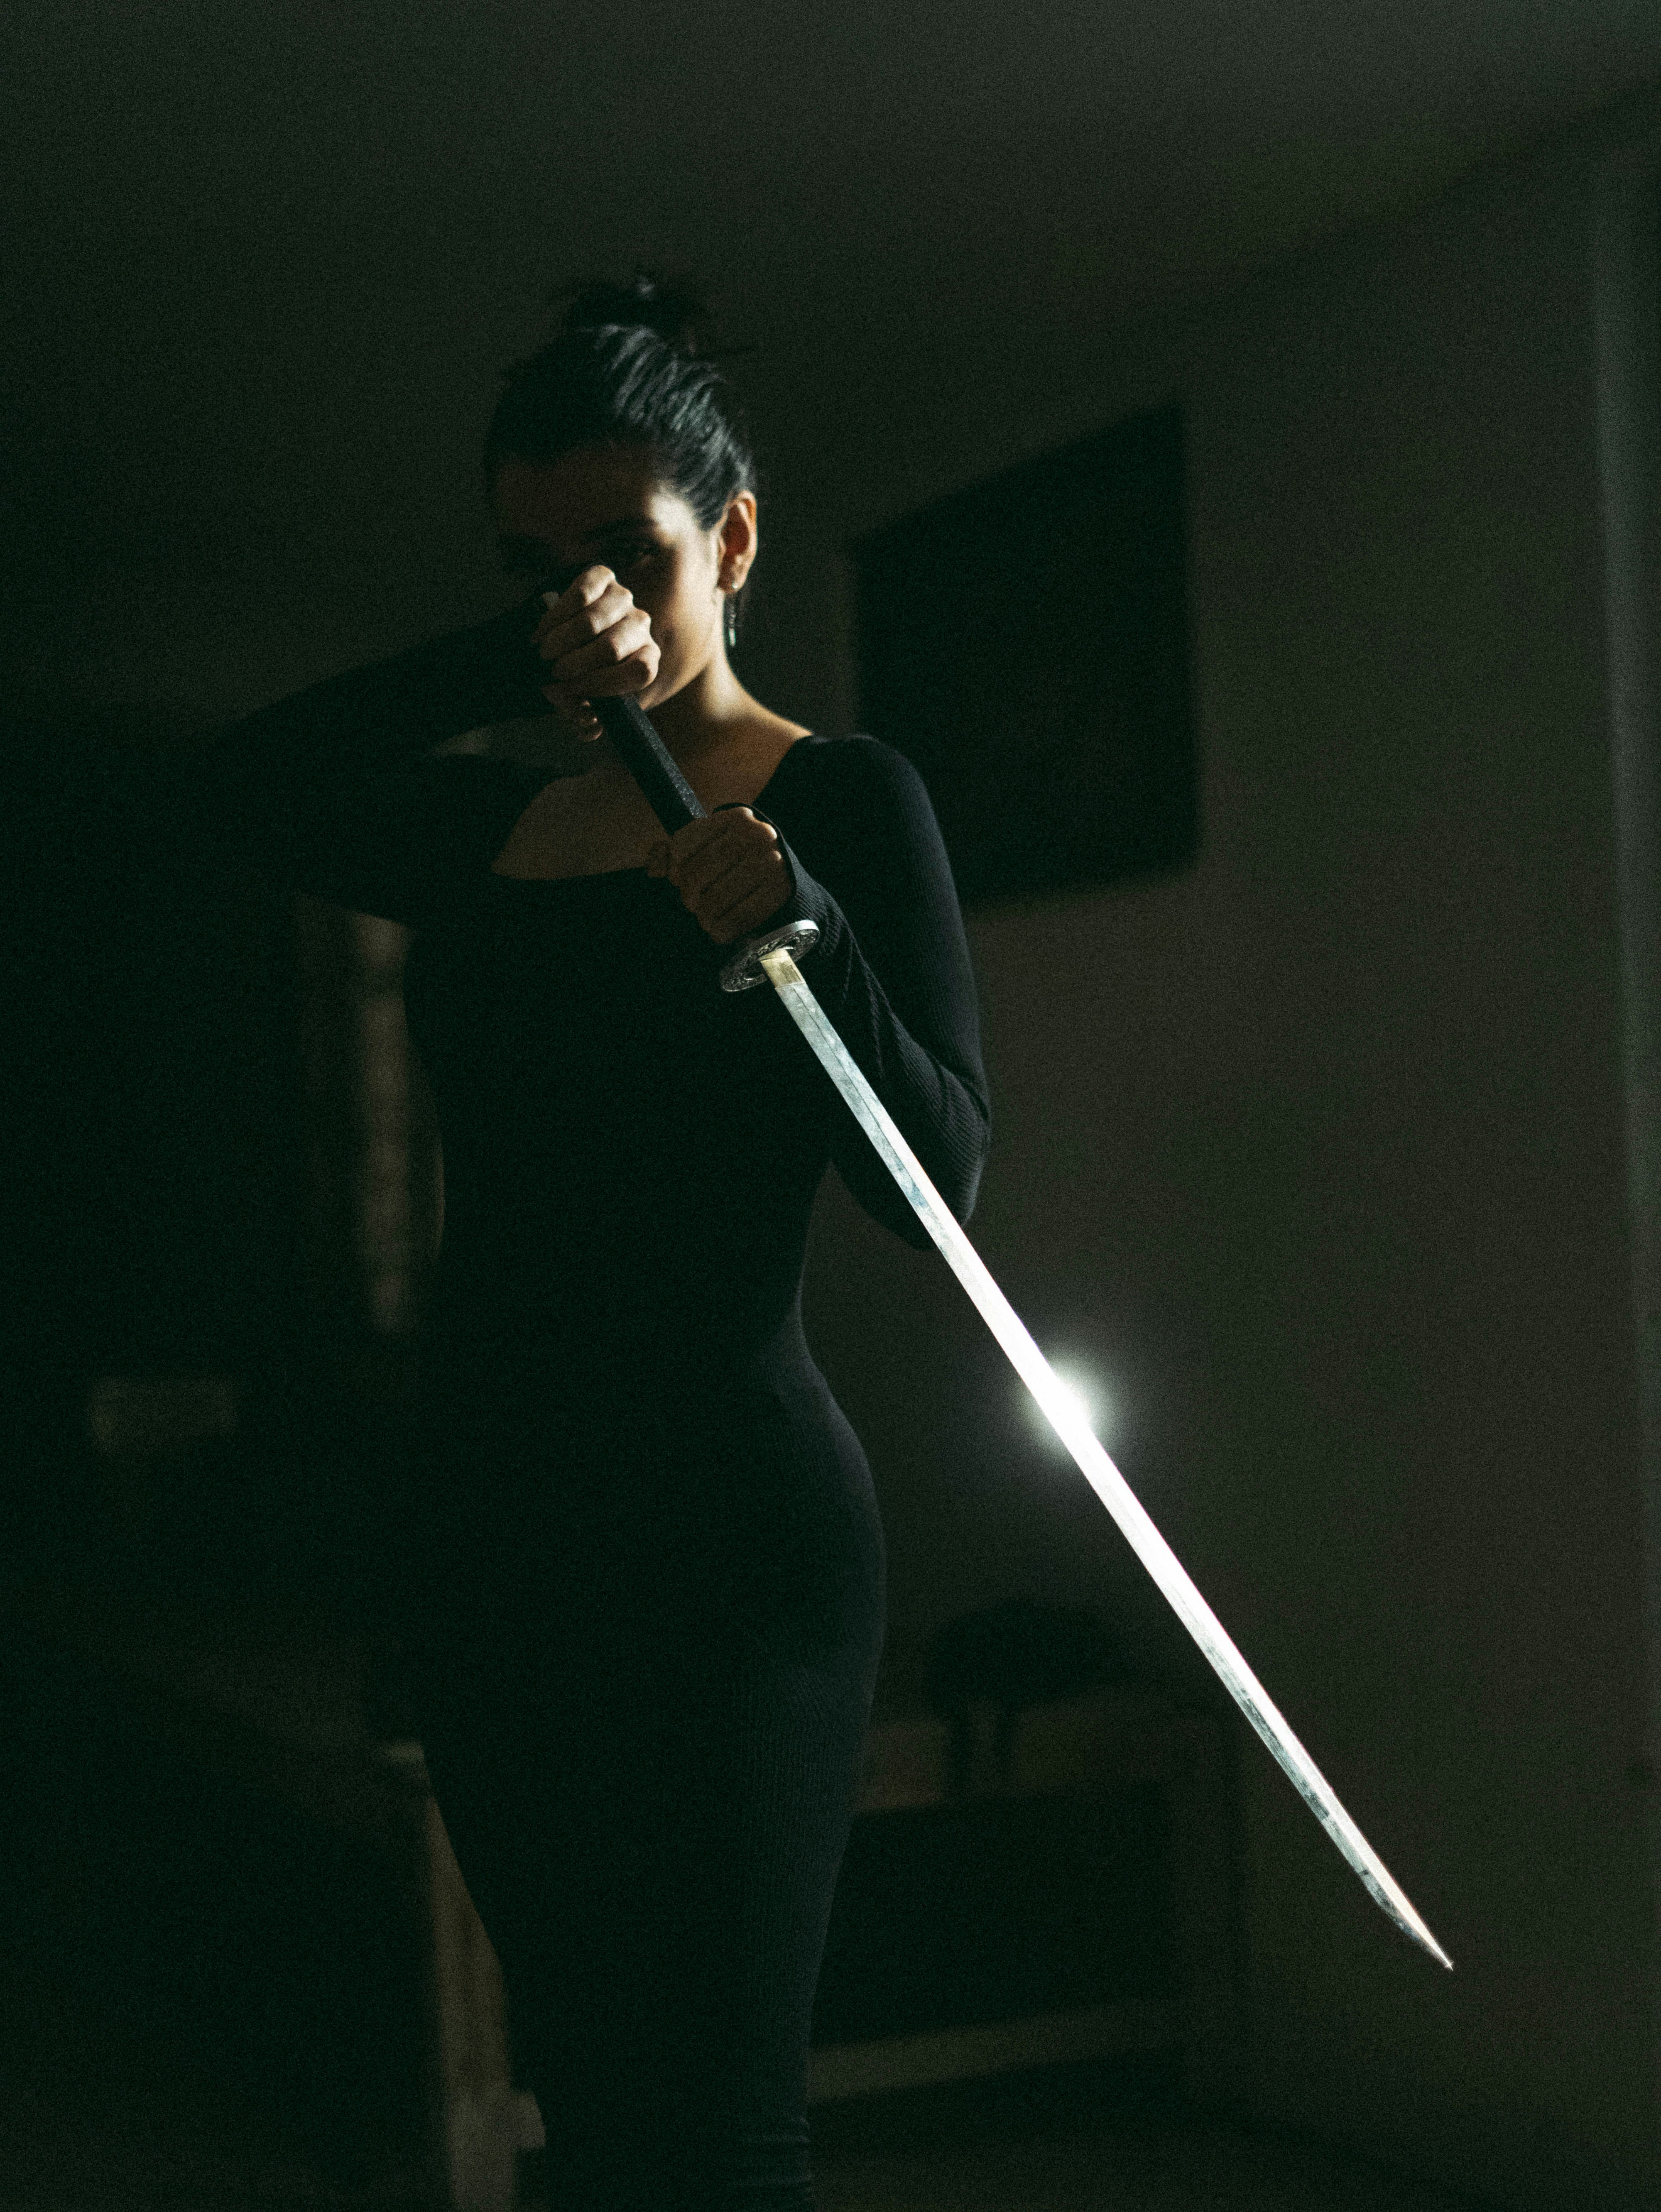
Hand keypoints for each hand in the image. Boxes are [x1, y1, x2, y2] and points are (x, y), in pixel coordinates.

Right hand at [534, 568, 659, 739]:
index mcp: (647, 659)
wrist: (569, 640)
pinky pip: (580, 593)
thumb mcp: (584, 704)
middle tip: (552, 672)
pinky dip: (556, 616)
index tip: (572, 691)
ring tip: (543, 654)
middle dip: (576, 664)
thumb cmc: (580, 675)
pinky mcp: (603, 577)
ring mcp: (624, 599)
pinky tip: (542, 632)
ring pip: (592, 622)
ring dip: (561, 641)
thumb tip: (588, 724)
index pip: (639, 672)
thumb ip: (585, 720)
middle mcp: (641, 627)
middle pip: (612, 648)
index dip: (603, 684)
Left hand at [646, 809, 792, 944]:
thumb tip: (653, 867)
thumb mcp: (715, 846)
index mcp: (734, 818)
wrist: (789, 877)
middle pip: (698, 872)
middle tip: (692, 904)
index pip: (683, 843)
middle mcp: (755, 835)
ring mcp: (770, 862)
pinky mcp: (780, 890)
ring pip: (716, 897)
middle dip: (688, 896)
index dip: (673, 868)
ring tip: (706, 919)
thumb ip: (679, 853)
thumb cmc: (742, 862)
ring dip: (705, 916)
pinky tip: (719, 932)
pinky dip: (723, 930)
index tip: (678, 881)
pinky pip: (739, 917)